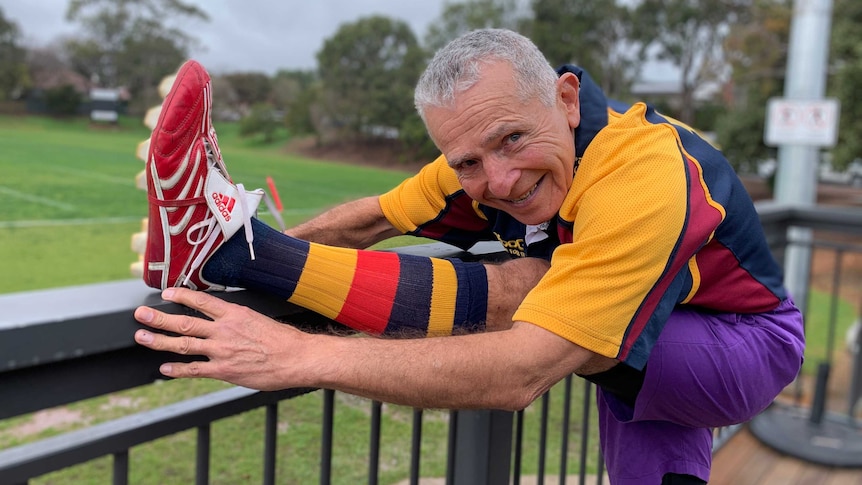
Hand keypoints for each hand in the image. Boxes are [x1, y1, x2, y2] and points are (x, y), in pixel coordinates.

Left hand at [134, 287, 306, 390]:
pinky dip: (177, 370)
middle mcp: (224, 330)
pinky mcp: (224, 371)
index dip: (181, 295)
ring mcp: (222, 351)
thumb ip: (237, 319)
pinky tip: (165, 370)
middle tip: (141, 315)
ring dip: (160, 341)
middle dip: (159, 318)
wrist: (296, 358)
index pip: (201, 300)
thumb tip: (224, 318)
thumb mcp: (259, 318)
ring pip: (184, 344)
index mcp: (234, 314)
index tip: (166, 292)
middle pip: (184, 322)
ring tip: (143, 338)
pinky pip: (195, 370)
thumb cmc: (283, 339)